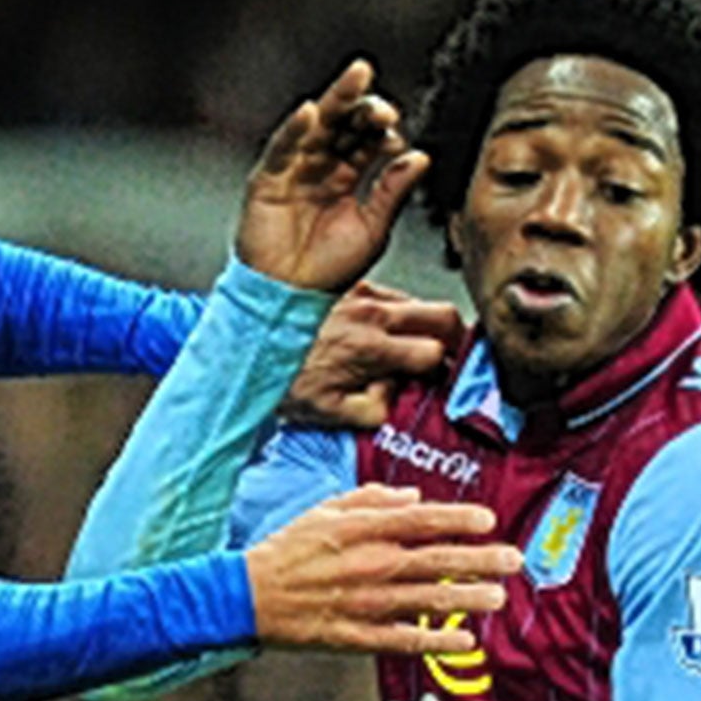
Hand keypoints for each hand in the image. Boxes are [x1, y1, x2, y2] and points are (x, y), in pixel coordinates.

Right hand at [235, 59, 429, 292]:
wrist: (291, 299)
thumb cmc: (328, 272)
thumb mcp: (373, 229)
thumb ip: (393, 191)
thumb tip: (419, 156)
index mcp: (347, 177)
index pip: (366, 140)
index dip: (382, 130)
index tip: (395, 132)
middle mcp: (321, 167)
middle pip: (343, 124)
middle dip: (363, 106)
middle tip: (381, 103)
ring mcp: (294, 170)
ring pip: (316, 125)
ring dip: (336, 101)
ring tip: (356, 79)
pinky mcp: (267, 180)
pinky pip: (281, 148)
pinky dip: (294, 128)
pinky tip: (311, 112)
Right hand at [244, 485, 521, 654]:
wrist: (247, 596)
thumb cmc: (287, 550)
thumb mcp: (324, 510)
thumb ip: (370, 499)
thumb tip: (413, 497)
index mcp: (361, 530)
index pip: (421, 520)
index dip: (458, 518)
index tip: (488, 519)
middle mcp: (369, 564)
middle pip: (437, 560)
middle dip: (480, 559)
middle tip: (512, 560)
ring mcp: (365, 603)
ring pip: (429, 600)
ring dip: (468, 599)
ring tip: (498, 596)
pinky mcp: (356, 635)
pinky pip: (405, 639)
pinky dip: (437, 641)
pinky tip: (465, 641)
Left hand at [281, 281, 466, 430]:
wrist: (244, 350)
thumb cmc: (282, 381)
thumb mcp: (332, 413)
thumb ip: (378, 408)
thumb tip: (399, 394)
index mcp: (371, 348)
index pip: (436, 352)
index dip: (447, 369)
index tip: (445, 380)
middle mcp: (371, 314)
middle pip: (443, 314)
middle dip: (455, 337)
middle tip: (452, 355)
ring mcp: (360, 294)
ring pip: (418, 301)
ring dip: (425, 323)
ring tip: (415, 345)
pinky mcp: (348, 286)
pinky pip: (390, 293)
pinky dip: (397, 310)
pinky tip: (384, 330)